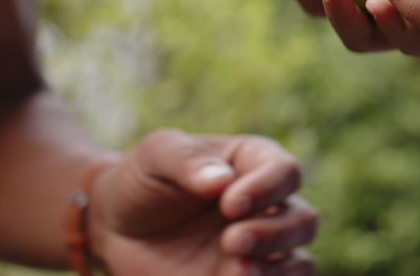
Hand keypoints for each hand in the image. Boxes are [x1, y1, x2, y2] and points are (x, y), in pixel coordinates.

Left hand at [88, 129, 316, 275]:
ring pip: (300, 264)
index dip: (267, 189)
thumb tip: (222, 180)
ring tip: (235, 272)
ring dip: (277, 271)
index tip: (230, 204)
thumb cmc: (144, 180)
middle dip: (274, 234)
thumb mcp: (156, 155)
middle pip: (304, 221)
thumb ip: (186, 160)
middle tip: (232, 241)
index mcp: (257, 164)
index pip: (286, 172)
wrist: (115, 226)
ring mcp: (261, 250)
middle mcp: (269, 208)